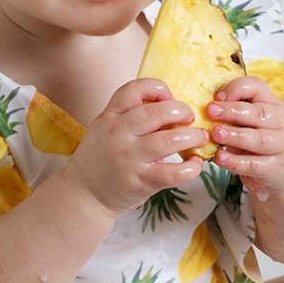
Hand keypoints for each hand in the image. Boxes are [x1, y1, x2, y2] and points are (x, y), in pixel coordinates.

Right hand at [65, 78, 207, 216]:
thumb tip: (170, 108)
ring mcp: (128, 158)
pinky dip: (190, 168)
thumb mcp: (106, 129)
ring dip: (192, 137)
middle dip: (181, 111)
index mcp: (109, 117)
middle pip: (155, 113)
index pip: (133, 90)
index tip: (169, 97)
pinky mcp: (140, 182)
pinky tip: (195, 164)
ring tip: (200, 138)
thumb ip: (129, 117)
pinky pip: (173, 173)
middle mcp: (117, 134)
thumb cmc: (101, 160)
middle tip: (190, 117)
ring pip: (168, 140)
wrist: (84, 194)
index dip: (157, 88)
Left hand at [207, 77, 283, 196]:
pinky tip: (220, 157)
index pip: (258, 88)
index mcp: (274, 105)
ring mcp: (281, 147)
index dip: (237, 89)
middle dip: (232, 111)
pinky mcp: (274, 168)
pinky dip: (234, 161)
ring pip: (258, 139)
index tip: (217, 96)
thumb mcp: (255, 123)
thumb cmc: (263, 141)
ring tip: (215, 133)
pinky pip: (252, 164)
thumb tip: (206, 110)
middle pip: (258, 113)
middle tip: (210, 111)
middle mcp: (282, 123)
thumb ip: (236, 114)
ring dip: (235, 135)